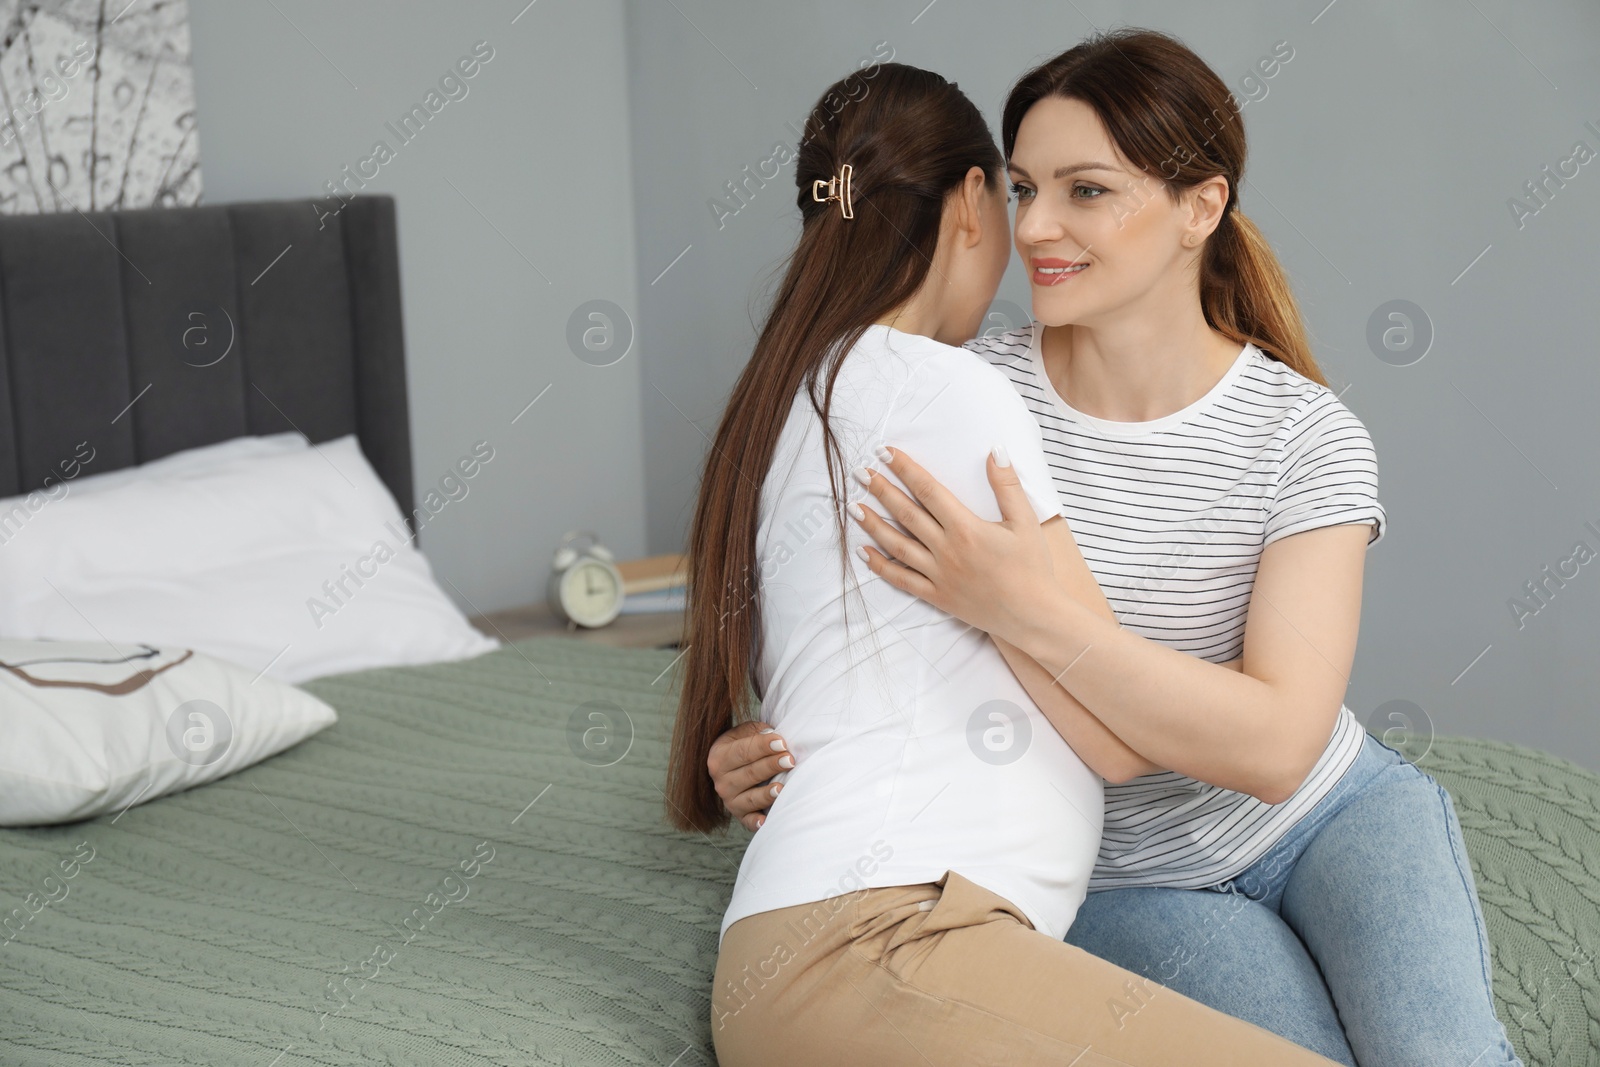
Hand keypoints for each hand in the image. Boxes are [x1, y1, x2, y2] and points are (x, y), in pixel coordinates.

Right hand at [708, 720, 793, 830]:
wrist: (731, 766)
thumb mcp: (744, 732)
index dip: (763, 746)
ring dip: (766, 794)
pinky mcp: (739, 815)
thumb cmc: (743, 745)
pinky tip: (766, 821)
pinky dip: (756, 822)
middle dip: (771, 766)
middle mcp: (721, 780)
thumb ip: (756, 731)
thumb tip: (772, 735)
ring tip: (781, 788)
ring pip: (750, 798)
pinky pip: (748, 821)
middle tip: (790, 760)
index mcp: (719, 756)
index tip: (782, 743)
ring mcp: (729, 800)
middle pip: (749, 774)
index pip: (743, 751)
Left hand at [851, 445, 1057, 639]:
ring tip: (853, 506)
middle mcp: (947, 550)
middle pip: (906, 514)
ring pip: (897, 545)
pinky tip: (864, 552)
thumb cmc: (1032, 568)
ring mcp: (939, 575)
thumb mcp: (1026, 522)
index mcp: (966, 529)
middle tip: (860, 473)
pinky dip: (880, 566)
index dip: (905, 469)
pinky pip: (902, 579)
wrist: (1034, 616)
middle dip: (881, 490)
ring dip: (873, 525)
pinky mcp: (937, 596)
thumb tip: (995, 450)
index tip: (885, 453)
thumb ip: (1007, 485)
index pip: (928, 491)